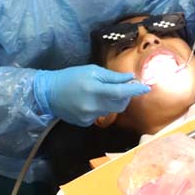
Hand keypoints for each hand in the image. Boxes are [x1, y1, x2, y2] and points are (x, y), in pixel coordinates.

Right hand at [33, 65, 149, 126]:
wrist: (48, 93)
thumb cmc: (71, 77)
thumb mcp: (92, 71)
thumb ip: (112, 77)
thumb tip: (130, 78)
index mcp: (94, 89)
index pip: (121, 92)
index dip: (135, 91)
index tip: (146, 88)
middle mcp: (93, 106)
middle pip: (120, 104)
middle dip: (125, 96)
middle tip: (122, 87)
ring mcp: (88, 117)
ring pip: (112, 110)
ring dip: (114, 102)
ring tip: (103, 92)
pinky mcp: (85, 123)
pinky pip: (101, 115)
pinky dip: (102, 108)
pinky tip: (92, 101)